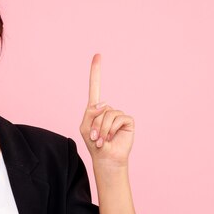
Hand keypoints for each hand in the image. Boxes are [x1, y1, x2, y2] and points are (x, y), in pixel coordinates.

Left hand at [79, 53, 133, 167]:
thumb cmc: (94, 143)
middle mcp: (108, 109)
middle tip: (95, 137)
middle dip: (95, 124)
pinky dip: (112, 129)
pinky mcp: (128, 120)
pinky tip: (112, 137)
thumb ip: (90, 112)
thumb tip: (104, 103)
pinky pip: (118, 119)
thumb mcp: (85, 127)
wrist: (106, 158)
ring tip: (102, 140)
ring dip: (102, 129)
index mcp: (96, 108)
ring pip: (108, 114)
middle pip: (99, 107)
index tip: (98, 55)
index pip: (95, 87)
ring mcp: (119, 114)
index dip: (96, 72)